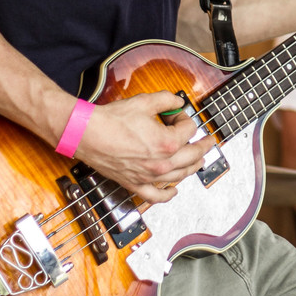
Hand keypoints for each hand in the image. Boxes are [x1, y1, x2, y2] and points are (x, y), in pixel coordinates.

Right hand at [73, 92, 212, 203]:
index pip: (189, 129)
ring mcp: (148, 175)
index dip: (185, 117)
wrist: (86, 134)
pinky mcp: (134, 183)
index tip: (176, 113)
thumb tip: (177, 101)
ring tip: (199, 161)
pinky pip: (155, 195)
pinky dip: (167, 195)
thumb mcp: (145, 101)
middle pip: (192, 155)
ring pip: (179, 176)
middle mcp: (161, 163)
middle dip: (203, 145)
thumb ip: (167, 100)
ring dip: (192, 167)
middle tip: (209, 141)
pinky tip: (174, 192)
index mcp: (167, 142)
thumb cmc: (112, 120)